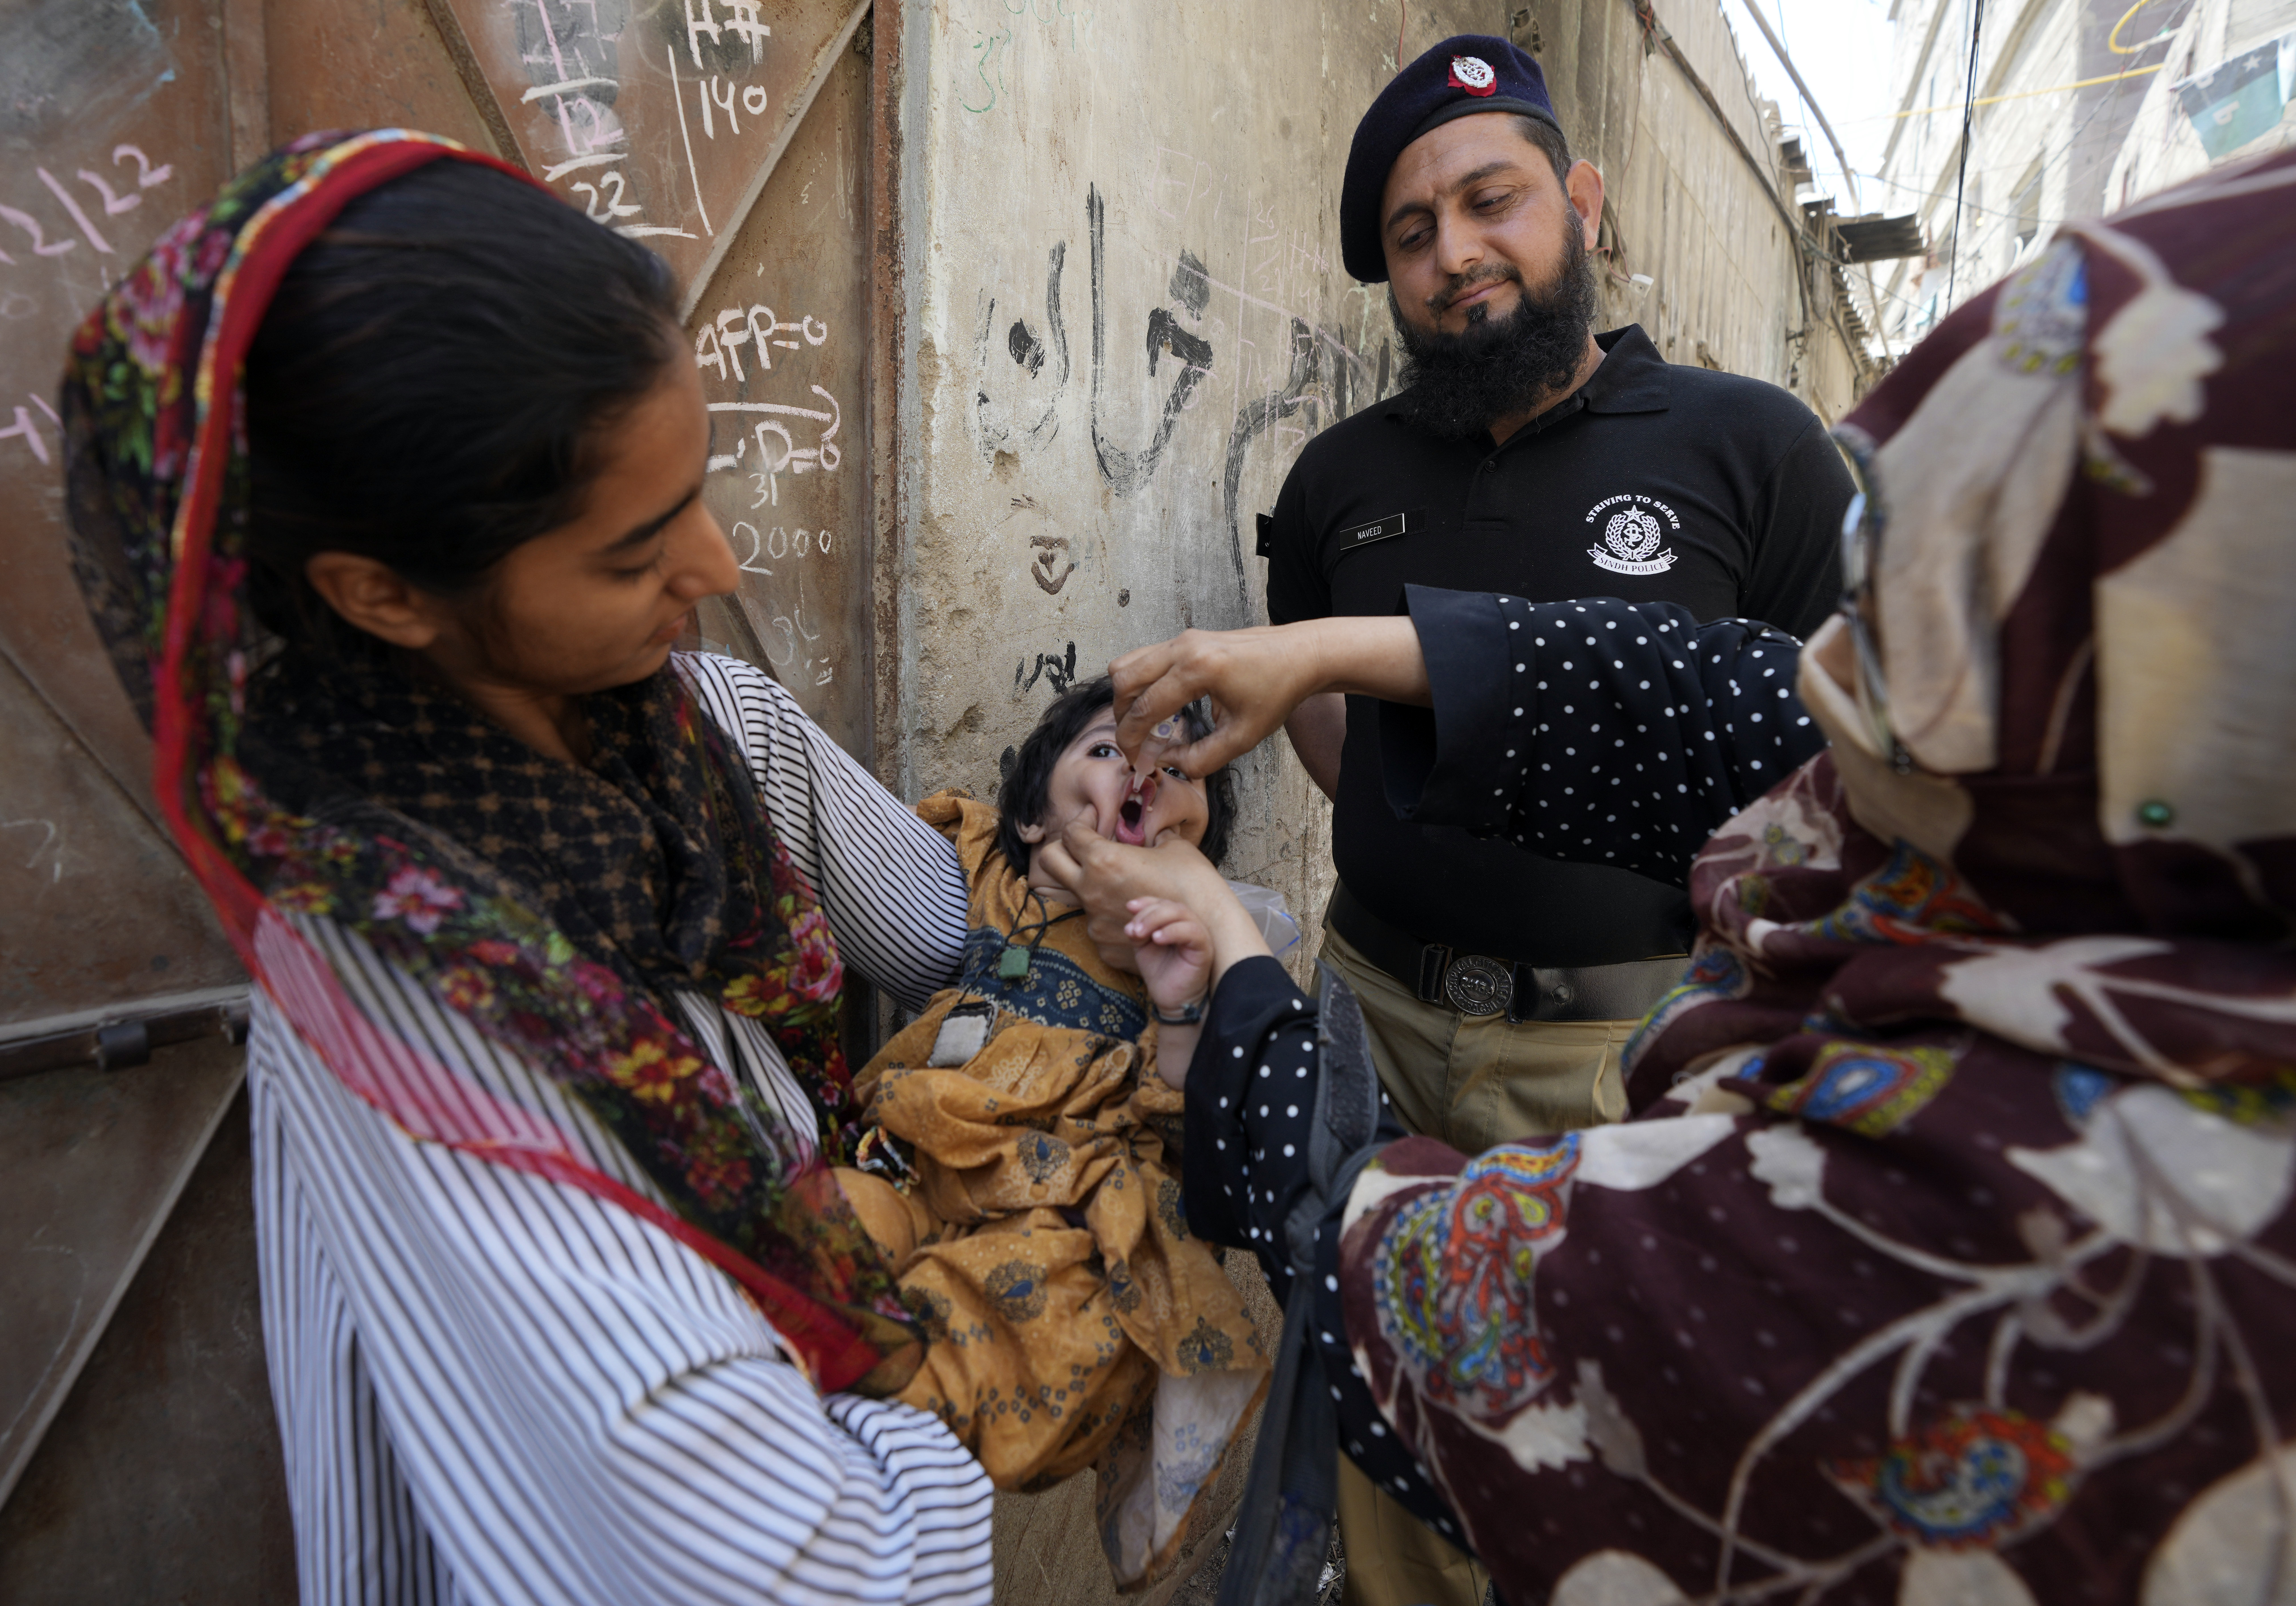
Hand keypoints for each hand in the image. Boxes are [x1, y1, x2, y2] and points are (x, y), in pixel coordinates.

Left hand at [1037, 819, 1272, 984]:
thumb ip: (1154, 834)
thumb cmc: (1193, 885)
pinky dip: (1107, 911)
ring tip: (1119, 881)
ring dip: (1090, 882)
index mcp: (1104, 861)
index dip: (1081, 820)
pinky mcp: (1102, 942)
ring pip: (1075, 892)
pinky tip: (1131, 909)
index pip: (1071, 833)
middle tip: (1083, 844)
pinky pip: (1095, 920)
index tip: (1093, 819)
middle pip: (1050, 861)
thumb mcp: (1175, 847)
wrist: (1209, 935)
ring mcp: (1093, 919)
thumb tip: (1151, 829)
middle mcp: (1091, 890)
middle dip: (1062, 847)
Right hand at [1107, 616, 1431, 776]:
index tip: (1135, 761)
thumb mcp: (1243, 737)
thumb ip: (1201, 758)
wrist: (1300, 655)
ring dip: (1126, 697)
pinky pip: (1145, 658)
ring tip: (1141, 725)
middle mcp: (1183, 648)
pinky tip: (1158, 705)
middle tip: (1136, 745)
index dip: (1132, 739)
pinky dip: (1140, 682)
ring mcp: (1183, 639)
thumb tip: (1167, 763)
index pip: (1145, 707)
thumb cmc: (1277, 692)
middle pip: (1124, 680)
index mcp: (1198, 670)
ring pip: (1128, 664)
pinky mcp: (1186, 639)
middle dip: (1122, 717)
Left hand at [1124, 897, 1210, 1016]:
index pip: (1163, 903)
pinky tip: (1157, 939)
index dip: (1146, 901)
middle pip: (1171, 905)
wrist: (1171, 999)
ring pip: (1182, 913)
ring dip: (1157, 919)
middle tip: (1134, 930)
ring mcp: (1199, 934)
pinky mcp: (1204, 947)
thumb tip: (1132, 919)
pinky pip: (1192, 931)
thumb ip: (1139, 931)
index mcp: (1175, 922)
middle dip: (1149, 913)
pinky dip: (1173, 931)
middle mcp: (1189, 924)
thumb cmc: (1160, 972)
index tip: (1129, 907)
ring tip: (1140, 934)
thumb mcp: (1143, 947)